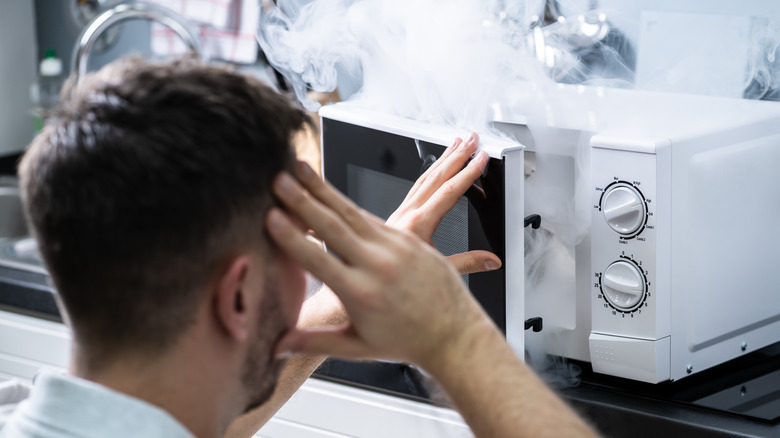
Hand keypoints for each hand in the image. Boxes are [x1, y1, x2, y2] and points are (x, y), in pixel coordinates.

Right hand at [265, 161, 492, 367]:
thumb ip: (314, 343)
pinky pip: (372, 216)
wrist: (455, 335)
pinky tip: (330, 190)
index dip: (291, 238)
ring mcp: (396, 248)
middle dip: (302, 200)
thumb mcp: (358, 348)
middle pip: (333, 226)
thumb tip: (275, 348)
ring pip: (352, 212)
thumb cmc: (407, 342)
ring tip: (301, 170)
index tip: (271, 217)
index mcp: (362, 294)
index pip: (318, 260)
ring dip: (323, 189)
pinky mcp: (409, 239)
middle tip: (279, 179)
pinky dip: (347, 203)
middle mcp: (379, 267)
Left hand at [386, 133, 500, 273]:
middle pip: (436, 176)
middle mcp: (407, 214)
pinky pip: (414, 187)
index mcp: (418, 225)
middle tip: (472, 140)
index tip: (481, 158)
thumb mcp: (437, 272)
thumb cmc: (396, 281)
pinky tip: (434, 169)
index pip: (449, 191)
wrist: (366, 279)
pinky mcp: (395, 216)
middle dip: (456, 156)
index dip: (468, 173)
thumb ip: (468, 263)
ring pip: (423, 178)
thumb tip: (492, 260)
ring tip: (456, 145)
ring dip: (442, 159)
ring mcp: (399, 212)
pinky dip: (428, 173)